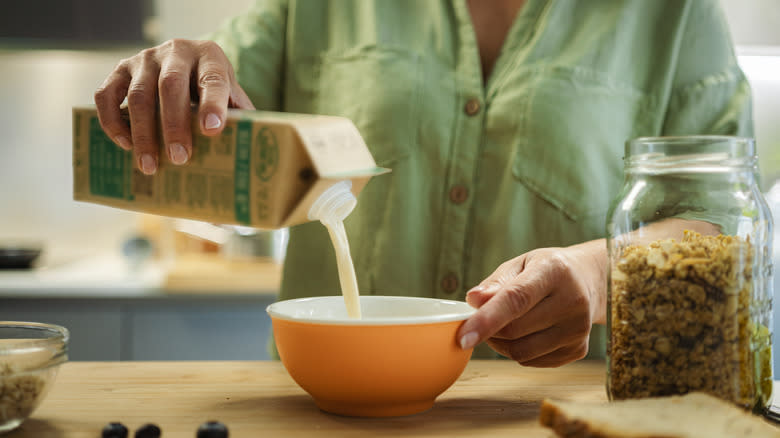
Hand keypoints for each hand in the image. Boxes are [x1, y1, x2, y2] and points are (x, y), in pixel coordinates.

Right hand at [94, 39, 254, 174]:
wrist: (187, 65)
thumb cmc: (213, 91)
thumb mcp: (231, 98)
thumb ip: (241, 121)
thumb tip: (248, 162)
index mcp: (210, 57)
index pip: (213, 79)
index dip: (212, 104)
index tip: (212, 130)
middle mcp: (176, 51)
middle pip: (171, 86)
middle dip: (174, 125)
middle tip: (179, 158)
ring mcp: (145, 59)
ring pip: (139, 94)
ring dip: (143, 133)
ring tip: (150, 165)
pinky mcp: (120, 70)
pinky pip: (107, 95)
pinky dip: (112, 121)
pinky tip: (125, 145)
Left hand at [457, 241, 606, 366]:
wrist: (588, 280)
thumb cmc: (546, 270)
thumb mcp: (520, 264)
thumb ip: (495, 283)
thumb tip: (474, 300)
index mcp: (555, 271)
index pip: (516, 300)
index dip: (487, 320)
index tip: (463, 336)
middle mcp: (573, 301)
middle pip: (515, 331)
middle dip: (490, 329)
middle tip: (482, 318)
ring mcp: (579, 329)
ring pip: (522, 352)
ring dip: (501, 343)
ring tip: (502, 325)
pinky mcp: (579, 349)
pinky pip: (532, 361)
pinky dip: (518, 351)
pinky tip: (525, 333)